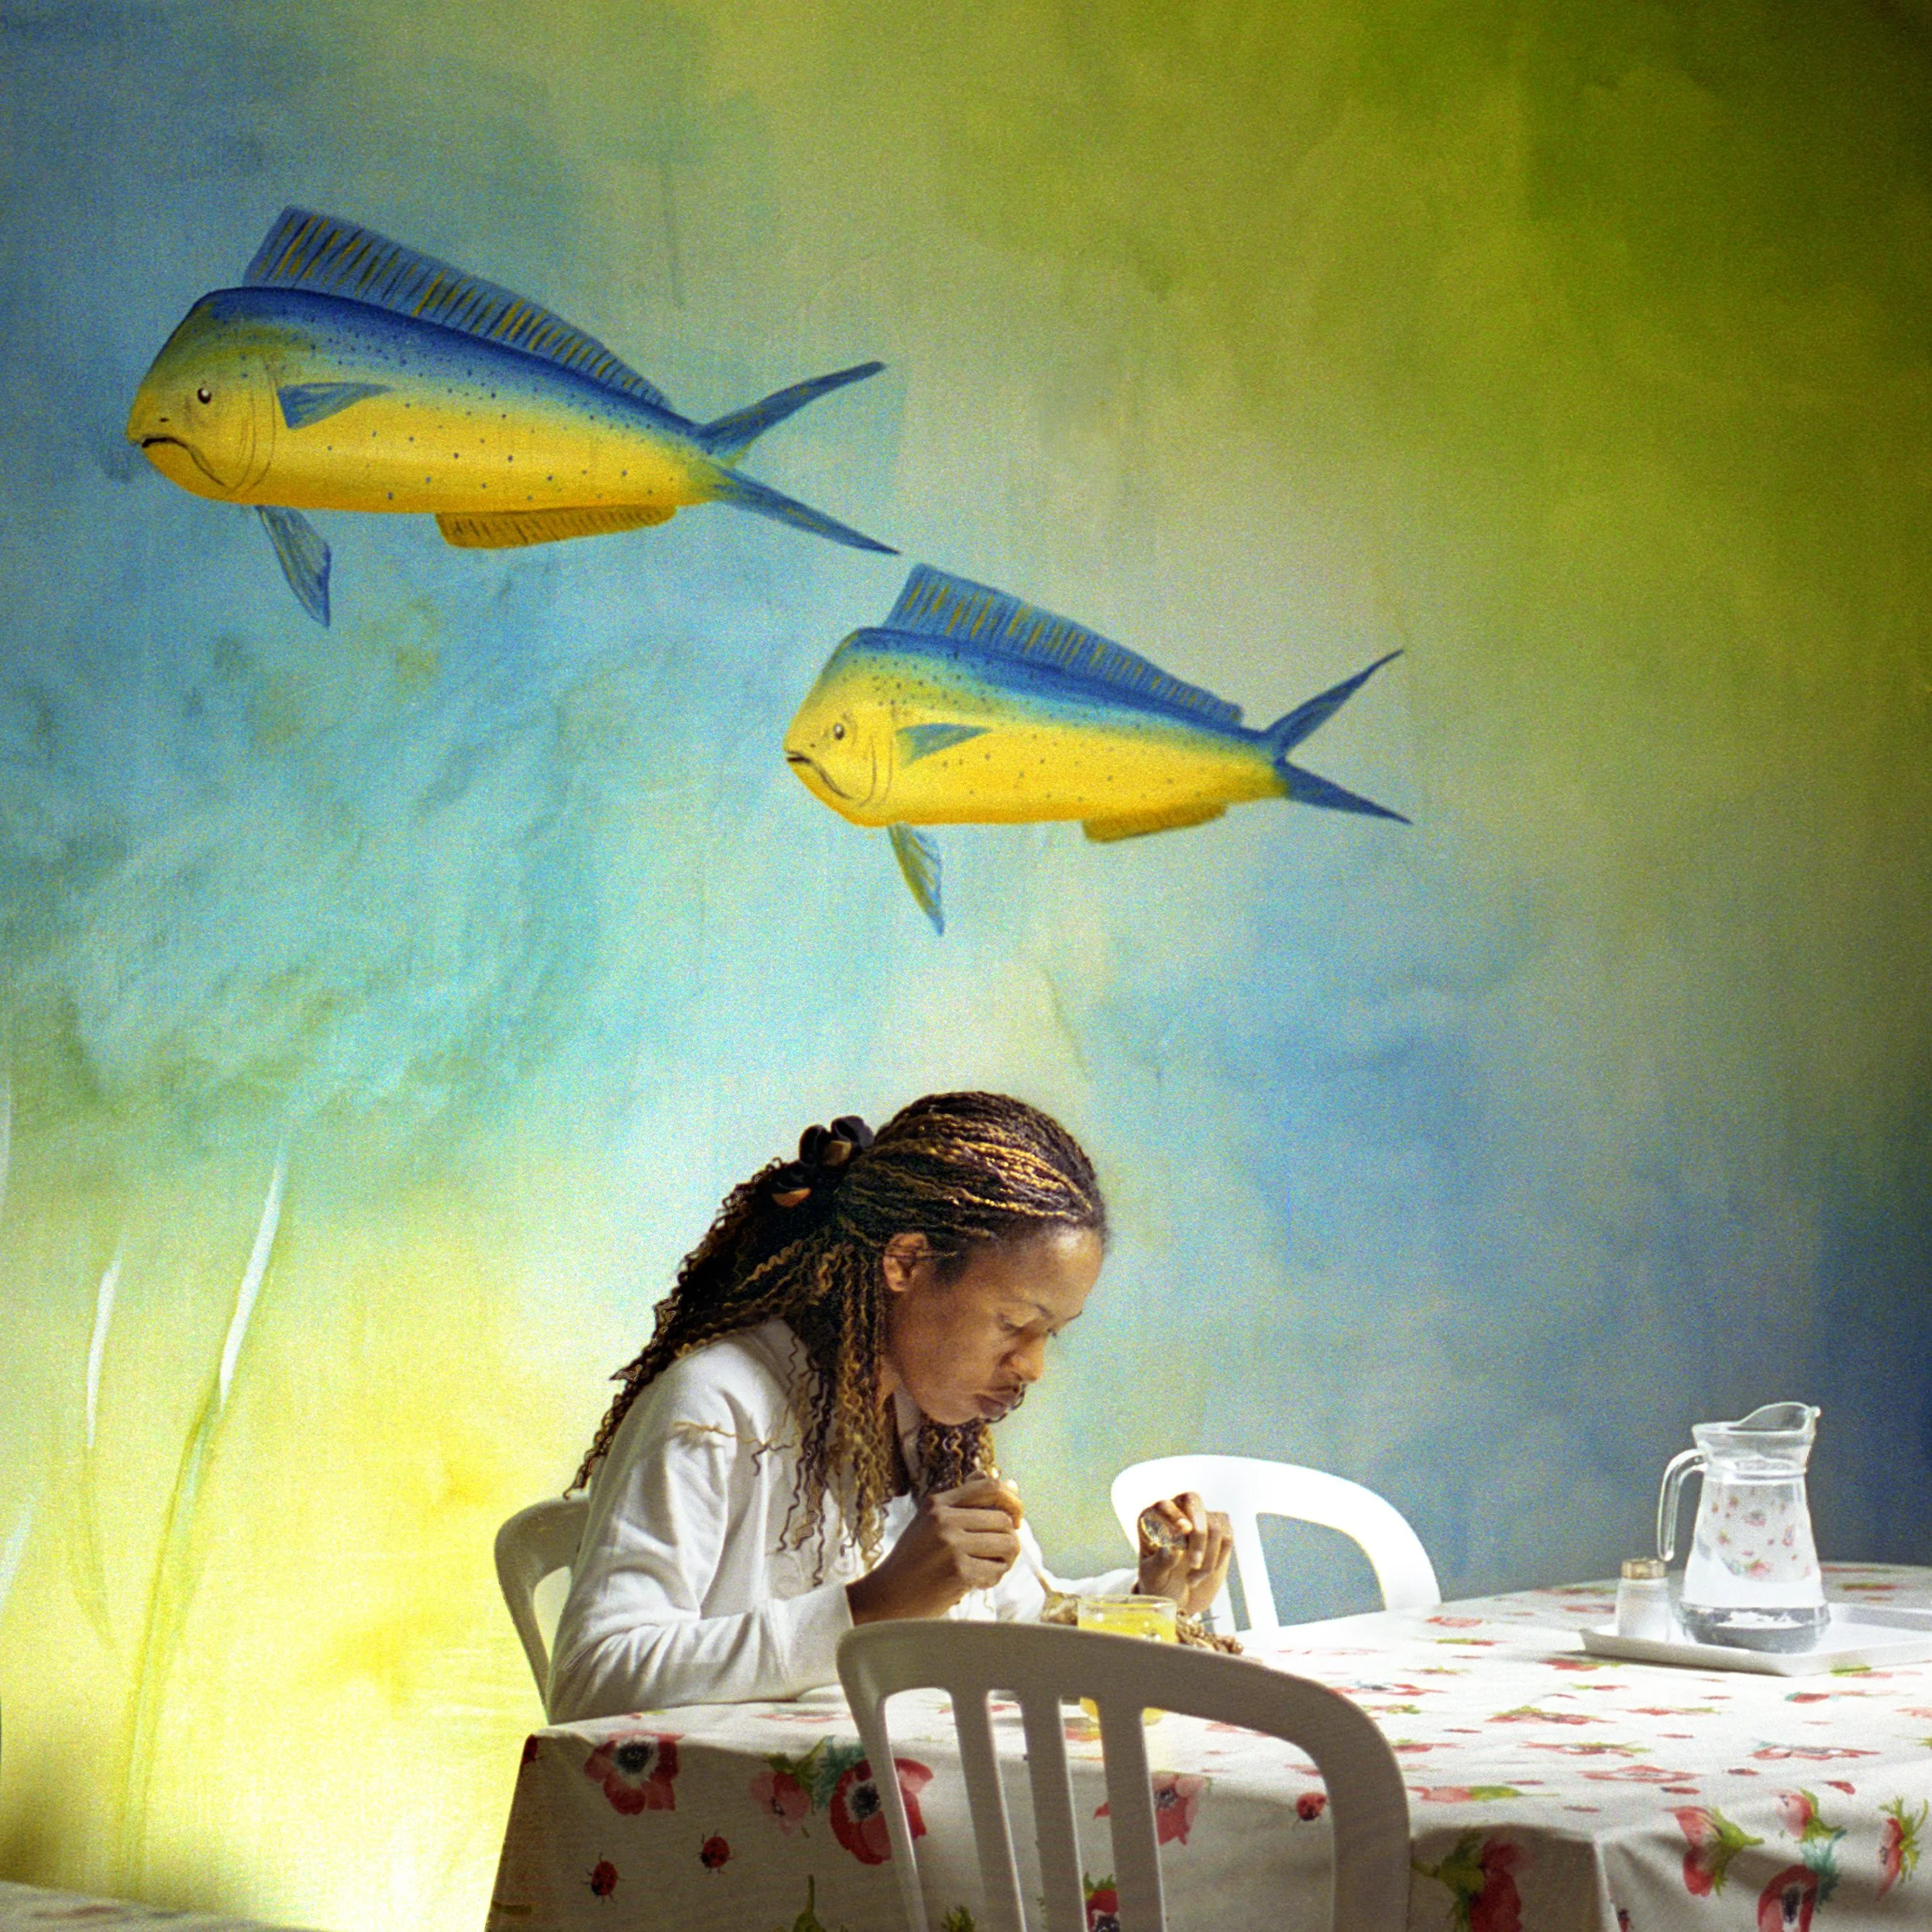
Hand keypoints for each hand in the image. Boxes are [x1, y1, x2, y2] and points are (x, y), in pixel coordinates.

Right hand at [846, 1478, 1023, 1623]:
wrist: (886, 1596)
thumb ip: (965, 1502)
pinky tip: (976, 1581)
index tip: (1014, 1516)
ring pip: (1007, 1544)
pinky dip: (992, 1578)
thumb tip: (1009, 1483)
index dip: (1012, 1500)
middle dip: (1008, 1538)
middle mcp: (944, 1520)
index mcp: (937, 1503)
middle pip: (1003, 1519)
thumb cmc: (912, 1560)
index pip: (989, 1487)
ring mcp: (951, 1546)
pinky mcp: (958, 1573)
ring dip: (1004, 1559)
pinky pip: (996, 1571)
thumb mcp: (930, 1521)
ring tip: (988, 1566)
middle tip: (997, 1553)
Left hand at [1135, 1491, 1233, 1617]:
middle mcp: (1175, 1512)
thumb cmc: (1158, 1583)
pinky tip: (1204, 1573)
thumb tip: (1175, 1546)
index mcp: (1152, 1519)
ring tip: (1192, 1580)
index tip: (1184, 1532)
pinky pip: (1226, 1536)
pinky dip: (1218, 1558)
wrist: (1176, 1596)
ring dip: (1207, 1557)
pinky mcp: (1218, 1530)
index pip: (1164, 1506)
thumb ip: (1161, 1560)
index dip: (1175, 1516)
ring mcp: (1198, 1518)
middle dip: (1199, 1530)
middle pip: (1192, 1500)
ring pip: (1213, 1524)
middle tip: (1195, 1562)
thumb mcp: (1153, 1577)